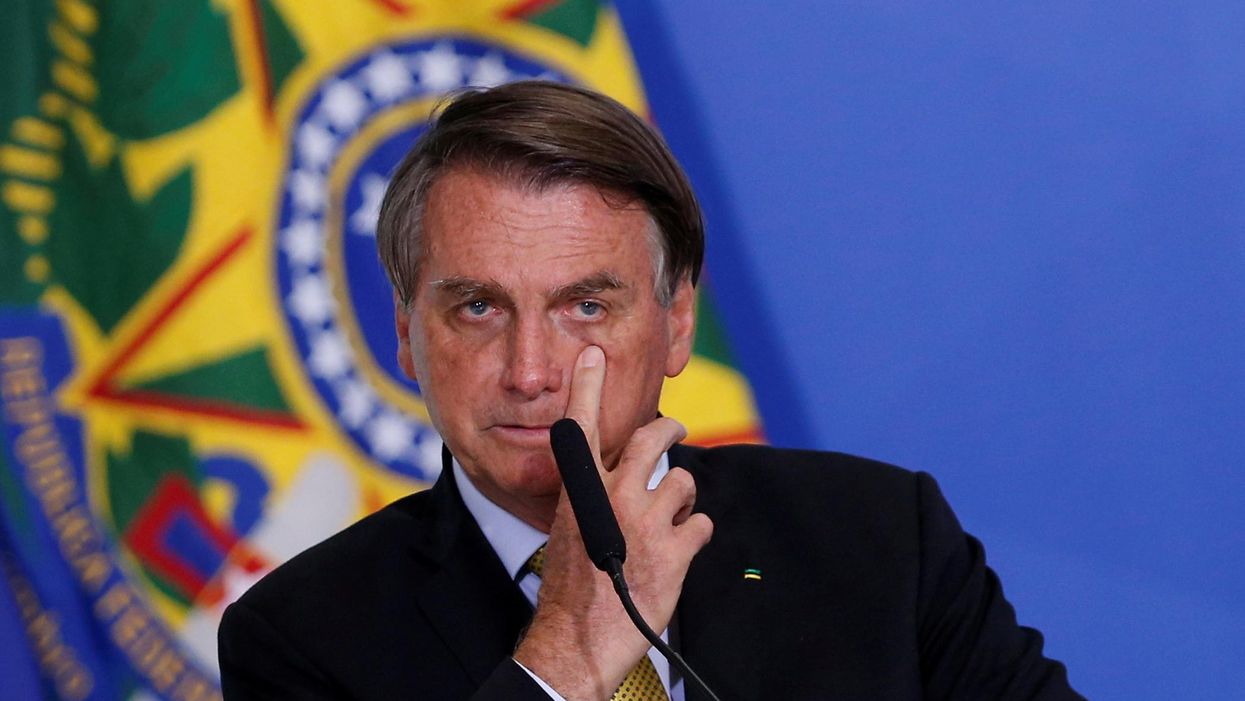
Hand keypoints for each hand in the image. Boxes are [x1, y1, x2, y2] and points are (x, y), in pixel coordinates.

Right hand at [513, 345, 713, 699]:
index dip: (588, 386)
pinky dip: (695, 536)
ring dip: (681, 501)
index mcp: (581, 489)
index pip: (583, 425)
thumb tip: (625, 475)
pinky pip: (702, 524)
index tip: (593, 355)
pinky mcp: (674, 550)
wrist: (578, 638)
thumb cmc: (573, 585)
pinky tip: (677, 552)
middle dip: (671, 430)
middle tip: (674, 432)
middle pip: (656, 437)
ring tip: (665, 525)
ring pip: (684, 482)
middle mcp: (613, 495)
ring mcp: (645, 521)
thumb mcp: (572, 528)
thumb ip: (595, 496)